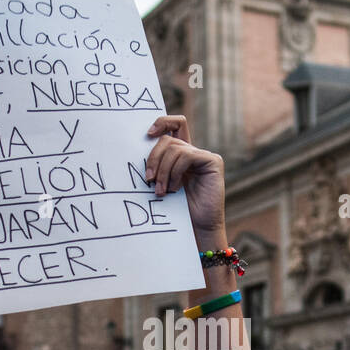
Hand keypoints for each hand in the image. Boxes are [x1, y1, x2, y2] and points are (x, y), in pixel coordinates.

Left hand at [144, 115, 224, 233]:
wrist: (197, 227)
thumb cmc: (177, 209)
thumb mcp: (162, 182)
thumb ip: (156, 165)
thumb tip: (136, 150)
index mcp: (180, 153)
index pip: (174, 125)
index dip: (161, 122)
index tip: (148, 134)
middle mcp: (192, 151)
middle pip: (168, 138)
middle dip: (154, 157)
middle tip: (148, 179)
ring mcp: (203, 155)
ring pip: (175, 148)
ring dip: (163, 170)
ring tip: (162, 191)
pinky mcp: (212, 161)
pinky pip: (187, 156)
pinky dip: (176, 172)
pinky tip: (175, 188)